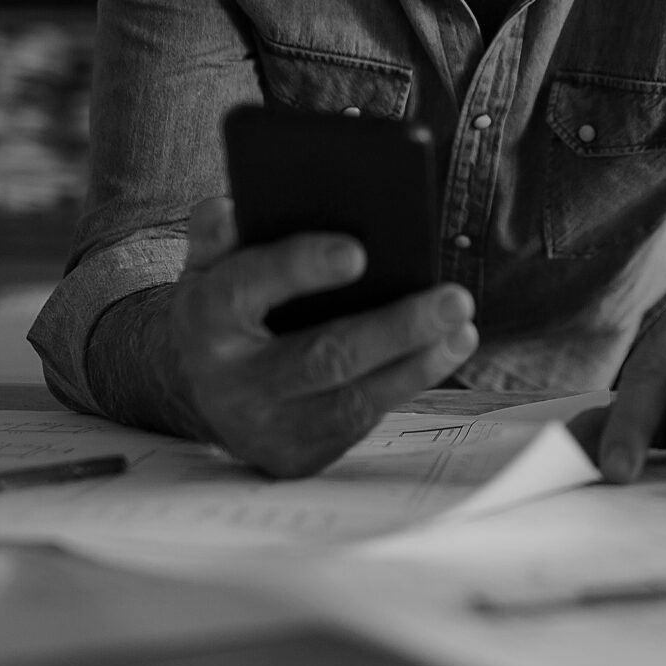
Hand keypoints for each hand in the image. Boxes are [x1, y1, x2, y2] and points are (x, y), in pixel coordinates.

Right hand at [167, 197, 477, 478]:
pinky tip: (441, 354)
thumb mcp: (211, 266)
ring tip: (462, 328)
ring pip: (352, 400)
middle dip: (395, 328)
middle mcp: (230, 381)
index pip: (247, 287)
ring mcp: (263, 428)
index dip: (300, 268)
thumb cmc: (226, 312)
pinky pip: (358, 424)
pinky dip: (404, 386)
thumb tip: (231, 207)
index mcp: (205, 318)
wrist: (203, 394)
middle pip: (321, 357)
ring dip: (417, 364)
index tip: (358, 252)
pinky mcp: (294, 458)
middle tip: (454, 298)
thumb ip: (218, 232)